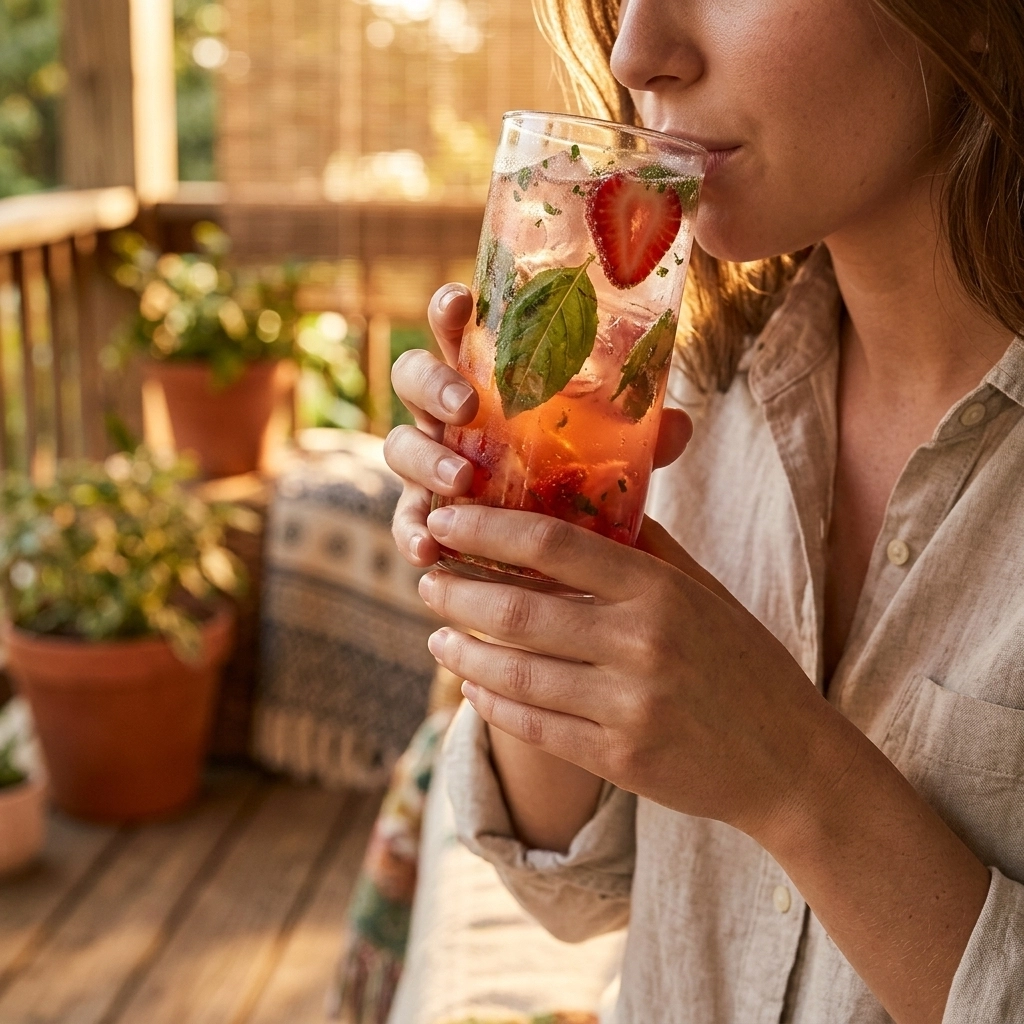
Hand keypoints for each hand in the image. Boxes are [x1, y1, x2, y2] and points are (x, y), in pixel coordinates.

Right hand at [383, 283, 694, 568]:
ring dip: (425, 459)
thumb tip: (680, 424)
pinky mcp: (425, 514)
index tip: (461, 303)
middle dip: (431, 383)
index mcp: (485, 378)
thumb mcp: (606, 448)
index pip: (455, 329)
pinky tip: (430, 549)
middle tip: (465, 405)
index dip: (448, 310)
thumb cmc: (574, 474)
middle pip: (412, 376)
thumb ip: (636, 434)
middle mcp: (447, 414)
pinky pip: (406, 520)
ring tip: (461, 480)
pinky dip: (412, 533)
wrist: (559, 548)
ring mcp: (430, 462)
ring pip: (399, 445)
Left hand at [418, 505, 835, 839]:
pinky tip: (471, 687)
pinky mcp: (620, 759)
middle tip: (428, 580)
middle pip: (519, 609)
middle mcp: (641, 644)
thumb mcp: (704, 593)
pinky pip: (533, 727)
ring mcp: (629, 706)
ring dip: (462, 652)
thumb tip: (583, 502)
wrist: (790, 761)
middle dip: (457, 591)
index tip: (446, 520)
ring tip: (437, 635)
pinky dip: (491, 704)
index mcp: (660, 590)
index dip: (487, 528)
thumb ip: (645, 549)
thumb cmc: (743, 664)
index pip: (553, 544)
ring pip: (515, 673)